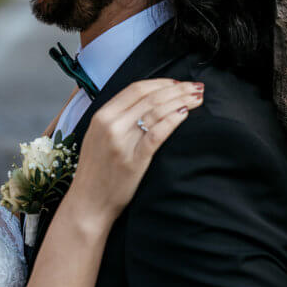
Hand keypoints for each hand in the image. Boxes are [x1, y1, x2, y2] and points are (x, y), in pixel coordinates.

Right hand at [65, 79, 203, 224]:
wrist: (89, 203)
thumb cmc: (96, 171)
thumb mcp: (97, 136)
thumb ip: (116, 118)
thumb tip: (143, 102)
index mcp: (101, 116)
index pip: (136, 89)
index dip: (161, 83)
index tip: (178, 83)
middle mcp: (111, 125)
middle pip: (150, 97)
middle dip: (177, 89)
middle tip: (195, 87)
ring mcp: (122, 143)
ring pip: (156, 112)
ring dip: (180, 101)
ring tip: (197, 99)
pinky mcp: (134, 160)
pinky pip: (157, 134)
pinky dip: (172, 121)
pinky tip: (185, 114)